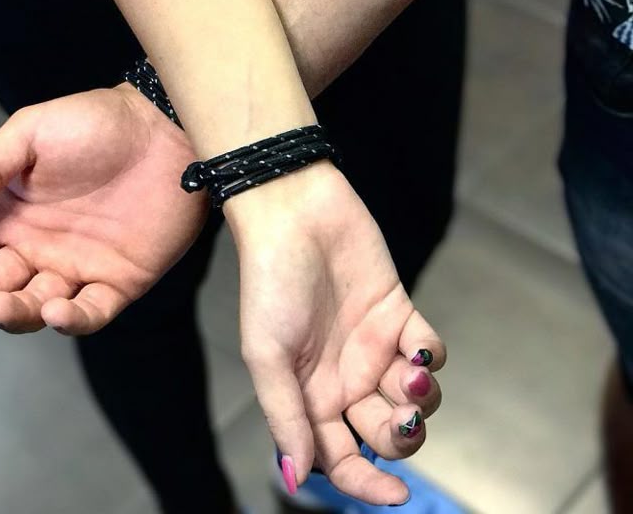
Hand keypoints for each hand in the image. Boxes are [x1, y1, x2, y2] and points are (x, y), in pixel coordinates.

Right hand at [0, 85, 206, 333]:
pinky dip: (70, 318)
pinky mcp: (119, 281)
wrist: (167, 129)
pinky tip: (54, 310)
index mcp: (11, 213)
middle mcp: (38, 247)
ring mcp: (78, 267)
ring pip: (34, 305)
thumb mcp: (31, 133)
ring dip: (12, 312)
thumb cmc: (97, 124)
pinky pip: (90, 311)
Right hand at [225, 162, 444, 505]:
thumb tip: (295, 478)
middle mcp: (344, 377)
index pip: (340, 457)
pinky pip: (428, 351)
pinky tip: (416, 347)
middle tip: (402, 418)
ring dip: (419, 399)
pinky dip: (430, 358)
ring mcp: (373, 345)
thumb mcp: (267, 354)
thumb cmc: (271, 281)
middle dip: (400, 437)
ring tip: (408, 376)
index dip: (366, 483)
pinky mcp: (398, 312)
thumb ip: (287, 416)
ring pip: (413, 398)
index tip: (394, 496)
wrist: (295, 213)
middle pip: (384, 433)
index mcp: (309, 394)